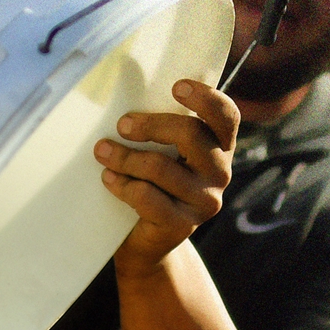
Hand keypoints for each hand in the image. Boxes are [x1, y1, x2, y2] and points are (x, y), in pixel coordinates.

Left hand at [95, 78, 238, 278]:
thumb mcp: (163, 152)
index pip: (227, 117)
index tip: (176, 87)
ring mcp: (204, 202)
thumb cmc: (151, 184)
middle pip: (191, 135)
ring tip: (102, 152)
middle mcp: (220, 173)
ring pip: (160, 167)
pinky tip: (109, 179)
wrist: (147, 242)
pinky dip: (122, 184)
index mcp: (220, 148)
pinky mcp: (182, 225)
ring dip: (124, 156)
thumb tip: (126, 86)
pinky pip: (147, 197)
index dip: (206, 98)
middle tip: (122, 124)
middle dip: (151, 125)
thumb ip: (160, 127)